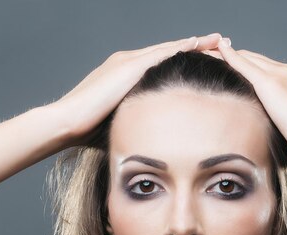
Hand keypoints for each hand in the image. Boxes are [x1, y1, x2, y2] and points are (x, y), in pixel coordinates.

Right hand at [55, 33, 224, 146]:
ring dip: (194, 44)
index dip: (182, 62)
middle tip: (219, 44)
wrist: (67, 123)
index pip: (160, 65)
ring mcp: (127, 62)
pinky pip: (160, 54)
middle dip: (194, 48)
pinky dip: (180, 48)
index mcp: (124, 75)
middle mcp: (127, 62)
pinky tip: (198, 44)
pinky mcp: (127, 68)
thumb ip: (135, 123)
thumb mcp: (119, 123)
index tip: (203, 62)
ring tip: (217, 40)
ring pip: (168, 49)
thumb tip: (151, 142)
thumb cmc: (86, 131)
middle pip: (168, 52)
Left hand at [205, 42, 286, 166]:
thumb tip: (262, 141)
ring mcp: (279, 75)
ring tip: (204, 51)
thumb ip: (275, 126)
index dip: (242, 67)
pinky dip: (228, 56)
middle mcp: (285, 73)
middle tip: (208, 54)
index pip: (261, 69)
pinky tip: (214, 51)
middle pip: (251, 59)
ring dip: (224, 53)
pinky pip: (243, 64)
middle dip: (230, 56)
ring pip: (246, 58)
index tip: (225, 70)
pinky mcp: (270, 82)